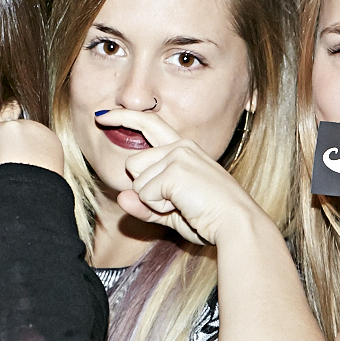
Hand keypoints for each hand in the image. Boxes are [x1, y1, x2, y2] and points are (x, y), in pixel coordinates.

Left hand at [96, 108, 257, 246]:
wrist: (237, 224)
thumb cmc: (211, 218)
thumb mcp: (172, 212)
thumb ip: (146, 205)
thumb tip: (121, 199)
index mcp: (184, 149)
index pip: (148, 125)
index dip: (124, 118)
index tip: (102, 116)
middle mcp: (180, 147)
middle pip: (133, 164)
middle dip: (145, 190)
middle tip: (175, 203)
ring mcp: (178, 156)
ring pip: (137, 181)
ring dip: (153, 201)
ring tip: (182, 204)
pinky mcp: (175, 169)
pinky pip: (145, 194)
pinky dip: (159, 207)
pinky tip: (183, 206)